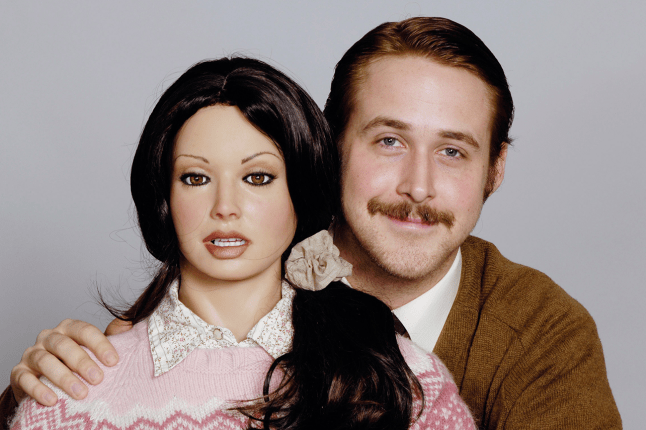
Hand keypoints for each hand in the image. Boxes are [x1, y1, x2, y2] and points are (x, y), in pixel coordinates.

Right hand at [10, 318, 128, 405]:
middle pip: (64, 345)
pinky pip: (25, 379)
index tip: (114, 362)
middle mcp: (48, 337)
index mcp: (68, 328)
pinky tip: (53, 400)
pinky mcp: (18, 372)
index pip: (85, 330)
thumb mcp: (92, 349)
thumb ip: (110, 336)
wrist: (45, 379)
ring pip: (45, 361)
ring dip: (64, 378)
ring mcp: (31, 353)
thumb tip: (128, 322)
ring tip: (81, 393)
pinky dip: (39, 390)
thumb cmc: (73, 362)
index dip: (100, 345)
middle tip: (98, 379)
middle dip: (82, 362)